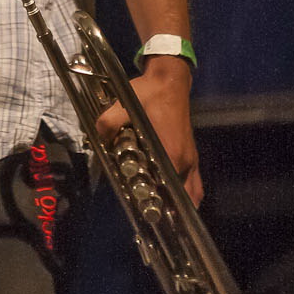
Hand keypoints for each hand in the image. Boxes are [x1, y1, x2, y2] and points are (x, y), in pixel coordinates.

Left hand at [96, 56, 203, 206]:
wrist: (170, 79)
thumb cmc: (149, 94)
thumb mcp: (124, 104)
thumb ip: (109, 123)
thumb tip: (99, 137)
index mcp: (171, 153)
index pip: (168, 192)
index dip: (156, 203)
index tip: (143, 210)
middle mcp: (185, 161)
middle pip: (183, 199)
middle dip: (170, 211)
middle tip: (150, 214)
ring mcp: (191, 158)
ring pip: (192, 193)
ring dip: (180, 205)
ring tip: (162, 211)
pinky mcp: (191, 153)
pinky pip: (194, 182)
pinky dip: (187, 193)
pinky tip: (171, 196)